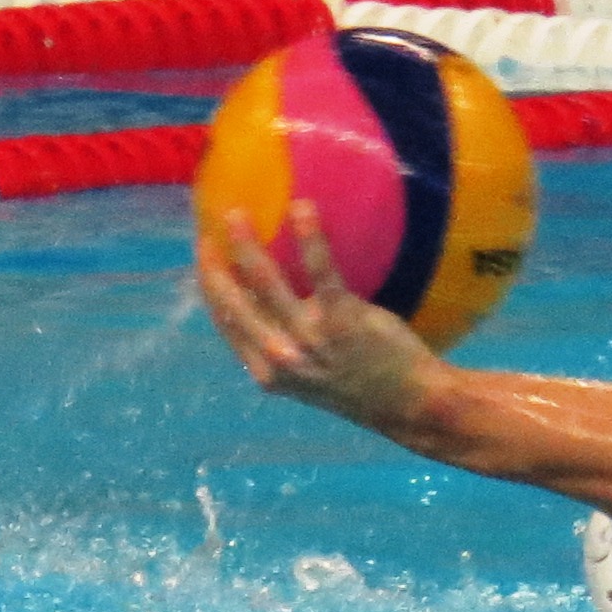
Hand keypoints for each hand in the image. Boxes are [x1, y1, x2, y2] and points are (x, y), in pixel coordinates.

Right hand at [197, 202, 437, 434]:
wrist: (407, 402)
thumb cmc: (357, 385)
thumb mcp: (306, 376)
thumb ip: (281, 346)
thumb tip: (263, 299)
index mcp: (266, 371)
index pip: (225, 322)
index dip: (209, 286)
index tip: (204, 256)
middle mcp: (279, 356)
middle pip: (231, 302)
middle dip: (213, 264)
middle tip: (209, 230)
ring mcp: (309, 338)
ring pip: (264, 281)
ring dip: (245, 244)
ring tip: (237, 214)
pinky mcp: (341, 319)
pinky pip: (319, 270)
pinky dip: (309, 236)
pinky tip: (302, 209)